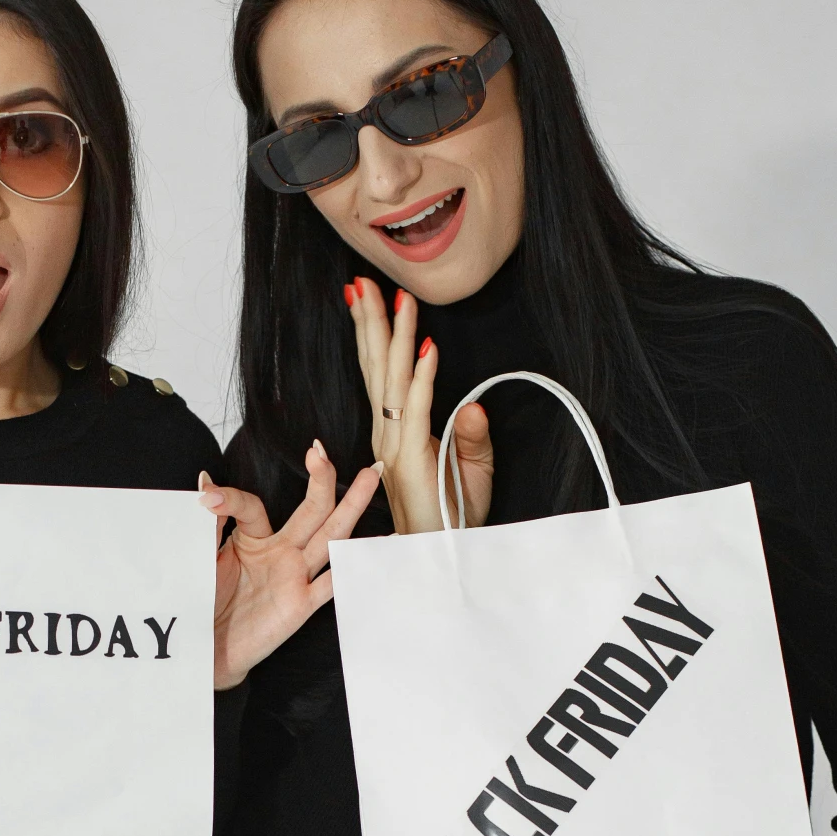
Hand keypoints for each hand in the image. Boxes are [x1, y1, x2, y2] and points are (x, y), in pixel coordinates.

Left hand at [199, 441, 382, 690]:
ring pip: (329, 535)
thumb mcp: (202, 558)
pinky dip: (354, 564)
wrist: (209, 649)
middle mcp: (281, 551)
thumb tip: (205, 482)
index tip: (206, 495)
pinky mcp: (301, 603)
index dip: (231, 497)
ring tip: (370, 475)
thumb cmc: (206, 601)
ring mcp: (295, 576)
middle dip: (320, 480)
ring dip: (350, 506)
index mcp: (254, 538)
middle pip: (309, 510)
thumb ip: (209, 524)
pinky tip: (380, 543)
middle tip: (321, 451)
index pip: (253, 506)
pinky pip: (333, 581)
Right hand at [347, 275, 493, 534]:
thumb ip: (470, 433)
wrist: (443, 554)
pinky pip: (420, 408)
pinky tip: (430, 347)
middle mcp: (389, 433)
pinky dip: (425, 376)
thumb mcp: (471, 465)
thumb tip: (473, 403)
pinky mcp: (412, 459)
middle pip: (377, 367)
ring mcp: (397, 446)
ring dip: (398, 336)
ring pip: (395, 378)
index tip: (368, 295)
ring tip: (397, 298)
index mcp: (396, 430)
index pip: (381, 373)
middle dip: (372, 322)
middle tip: (363, 281)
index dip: (375, 334)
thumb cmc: (452, 513)